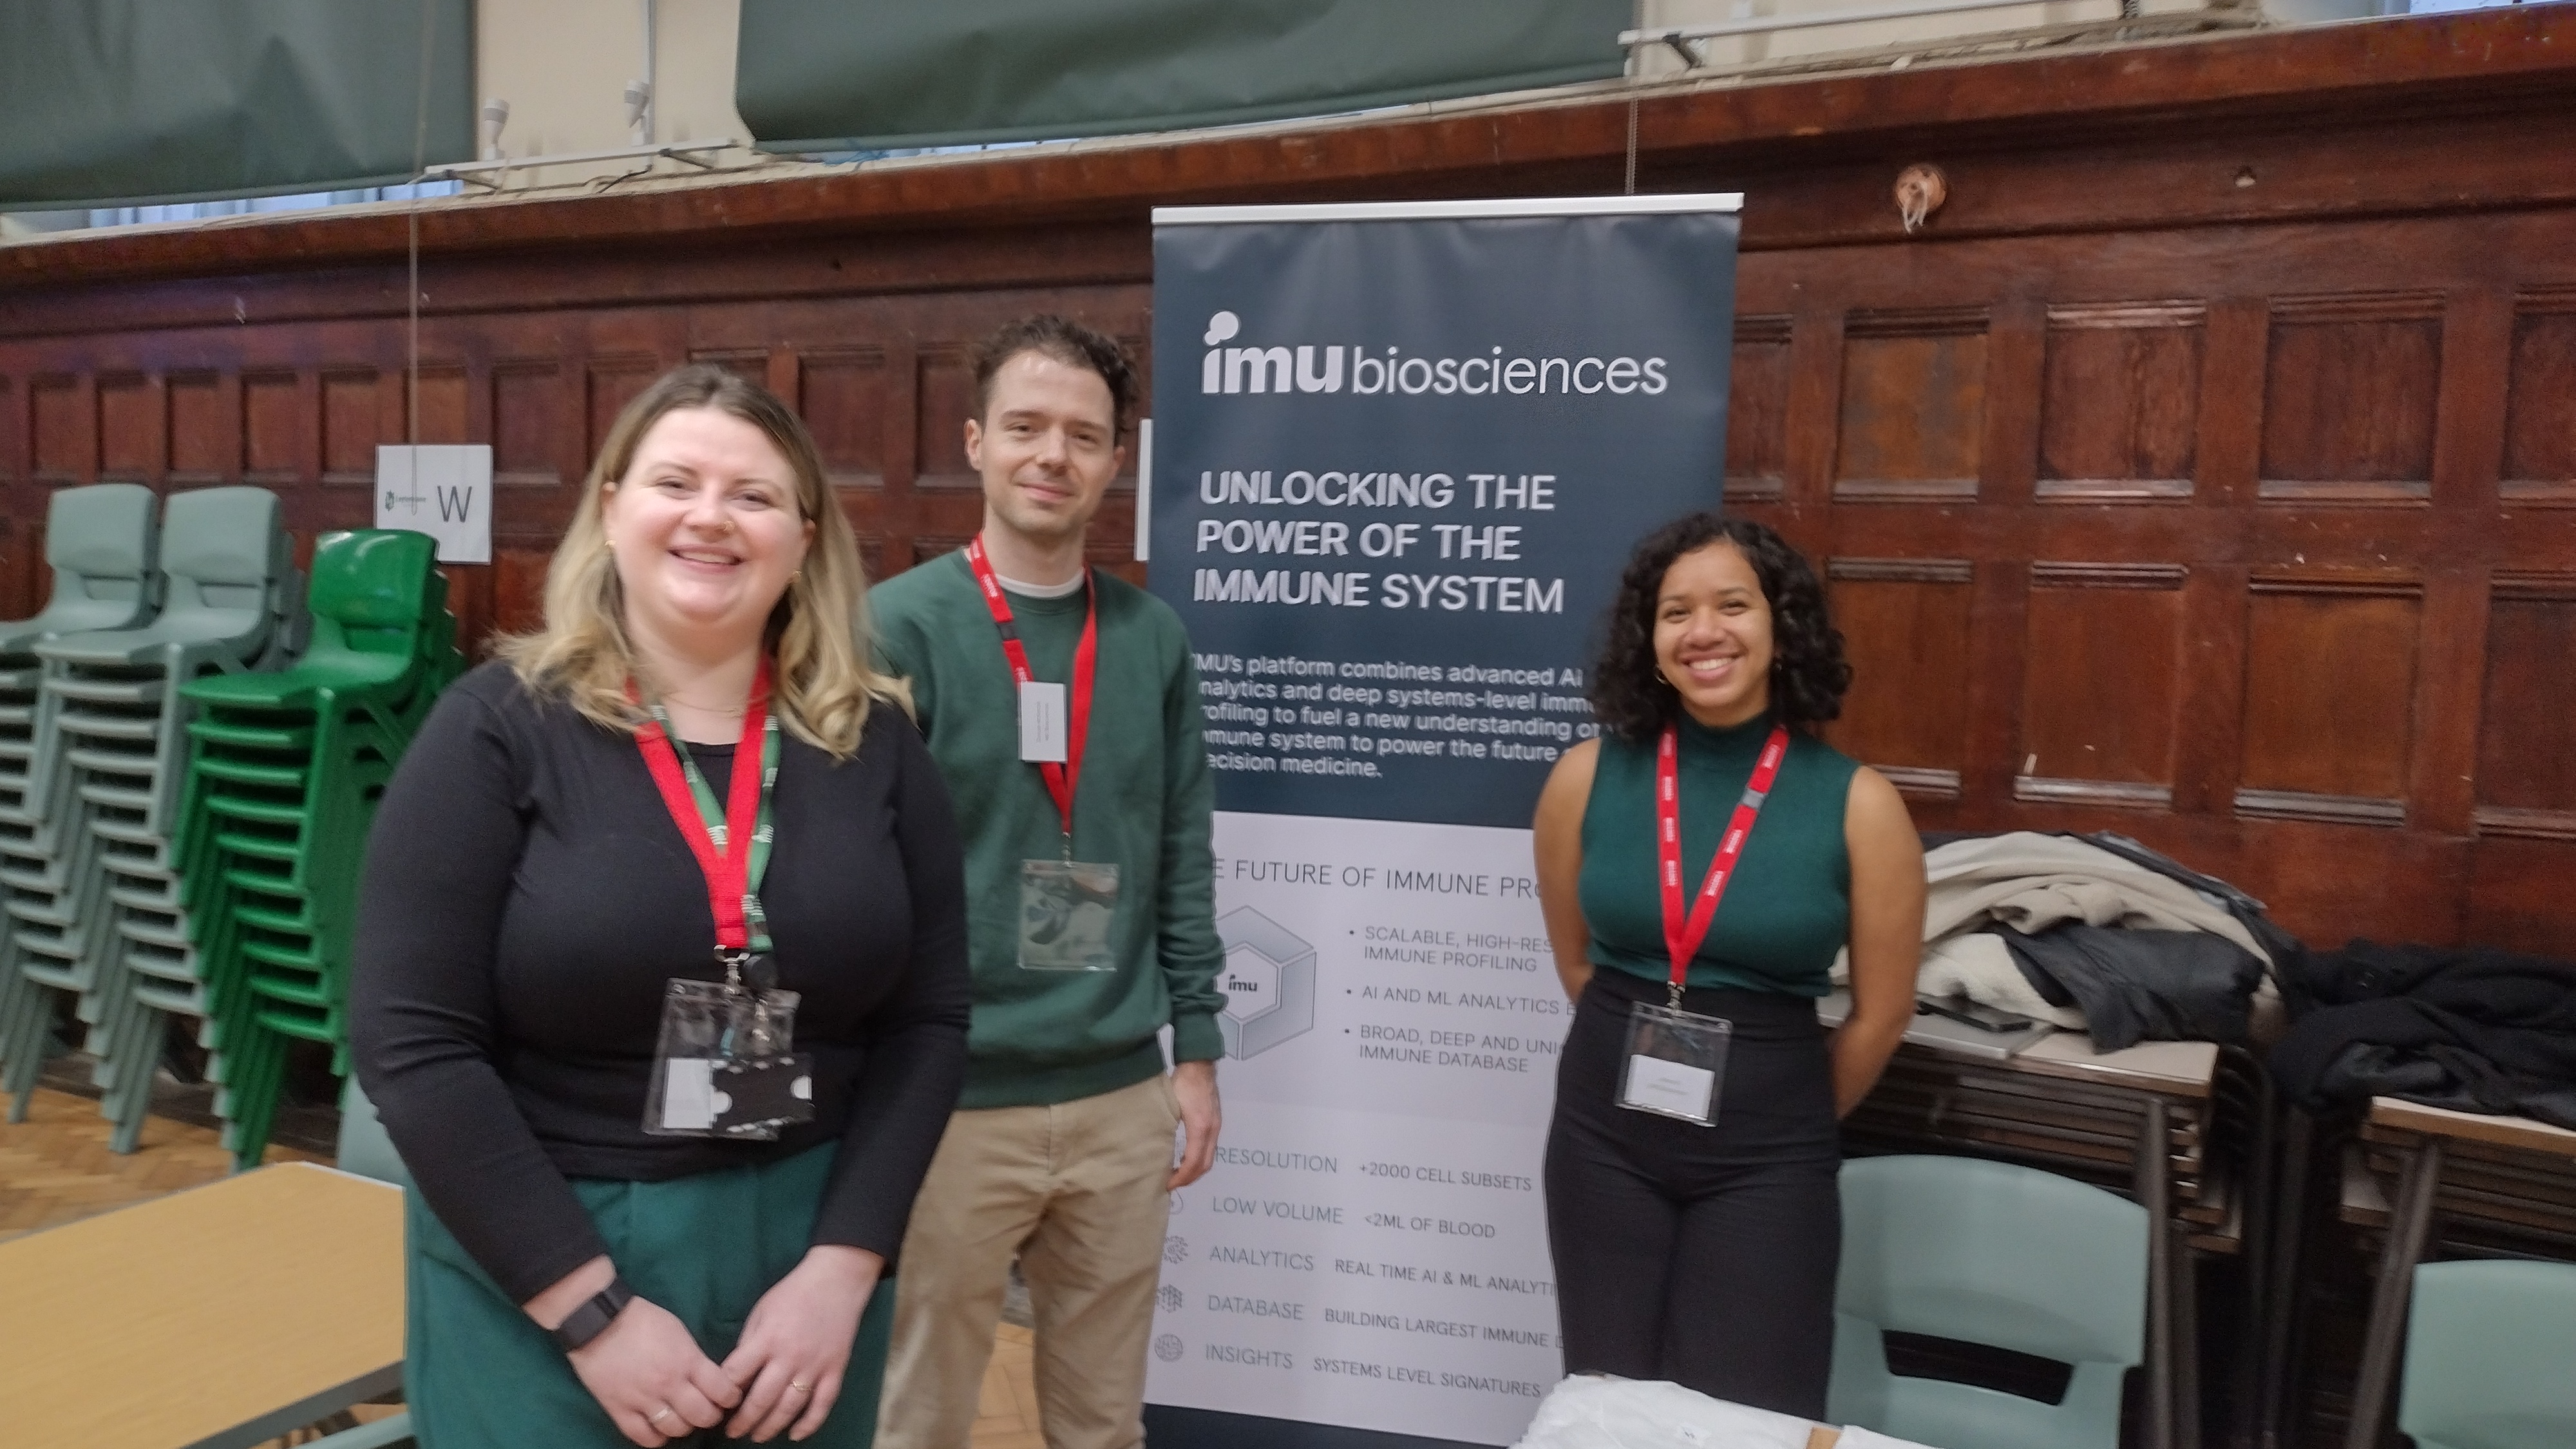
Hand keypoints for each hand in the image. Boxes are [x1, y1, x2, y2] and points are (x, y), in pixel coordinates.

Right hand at [566, 1294, 742, 1446]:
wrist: (598, 1321)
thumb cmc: (643, 1320)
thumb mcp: (679, 1332)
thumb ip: (694, 1357)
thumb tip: (709, 1378)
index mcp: (687, 1361)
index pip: (722, 1391)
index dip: (731, 1398)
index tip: (729, 1398)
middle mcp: (669, 1384)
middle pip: (703, 1415)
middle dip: (711, 1416)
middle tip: (708, 1410)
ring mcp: (643, 1399)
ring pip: (676, 1429)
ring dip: (685, 1426)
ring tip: (684, 1419)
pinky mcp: (619, 1410)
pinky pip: (645, 1437)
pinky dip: (657, 1438)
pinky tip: (660, 1428)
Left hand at [722, 1245, 882, 1441]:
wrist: (836, 1280)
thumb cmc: (793, 1293)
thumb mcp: (760, 1311)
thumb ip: (748, 1343)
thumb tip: (736, 1375)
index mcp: (767, 1338)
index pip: (736, 1375)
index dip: (722, 1394)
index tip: (716, 1404)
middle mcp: (789, 1356)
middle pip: (761, 1400)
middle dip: (742, 1421)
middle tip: (732, 1431)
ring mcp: (815, 1365)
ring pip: (789, 1408)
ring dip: (770, 1427)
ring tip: (756, 1436)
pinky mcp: (835, 1369)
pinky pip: (822, 1404)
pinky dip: (809, 1424)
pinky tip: (795, 1434)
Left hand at [1169, 1059, 1220, 1188]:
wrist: (1199, 1065)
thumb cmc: (1182, 1082)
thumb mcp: (1170, 1106)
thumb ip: (1165, 1127)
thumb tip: (1155, 1148)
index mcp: (1200, 1128)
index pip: (1193, 1162)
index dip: (1181, 1177)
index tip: (1168, 1184)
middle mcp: (1212, 1130)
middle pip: (1205, 1164)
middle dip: (1189, 1178)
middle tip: (1172, 1184)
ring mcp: (1215, 1126)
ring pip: (1209, 1157)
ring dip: (1195, 1170)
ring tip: (1178, 1174)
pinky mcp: (1215, 1122)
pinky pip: (1209, 1148)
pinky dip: (1199, 1158)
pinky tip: (1185, 1157)